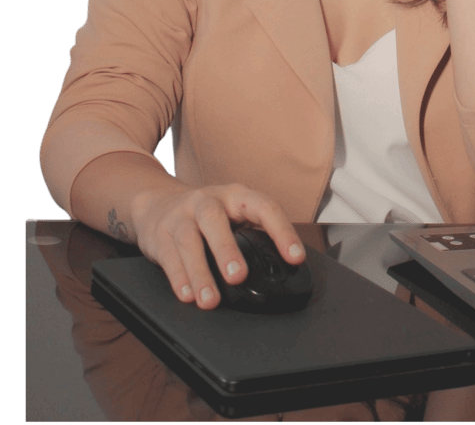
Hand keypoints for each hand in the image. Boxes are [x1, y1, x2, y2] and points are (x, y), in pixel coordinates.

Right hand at [130, 182, 304, 308]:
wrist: (157, 202)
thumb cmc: (206, 214)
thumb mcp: (233, 214)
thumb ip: (253, 233)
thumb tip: (283, 266)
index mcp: (235, 196)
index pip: (263, 207)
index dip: (281, 231)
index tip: (295, 257)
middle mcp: (207, 201)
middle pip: (215, 220)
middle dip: (227, 249)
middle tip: (238, 277)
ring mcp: (181, 216)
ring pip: (189, 241)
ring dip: (200, 272)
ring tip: (210, 300)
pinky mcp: (160, 235)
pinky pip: (169, 256)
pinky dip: (178, 278)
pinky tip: (186, 295)